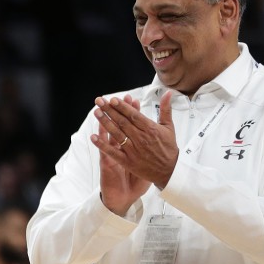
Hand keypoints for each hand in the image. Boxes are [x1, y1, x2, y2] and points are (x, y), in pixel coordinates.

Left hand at [91, 92, 177, 213]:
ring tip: (96, 112)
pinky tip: (93, 137)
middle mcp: (140, 138)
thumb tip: (167, 93)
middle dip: (110, 110)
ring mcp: (133, 150)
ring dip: (105, 123)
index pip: (133, 115)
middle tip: (99, 101)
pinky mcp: (127, 161)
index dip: (122, 107)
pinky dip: (102, 145)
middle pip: (122, 122)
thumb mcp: (169, 127)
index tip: (112, 99)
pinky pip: (113, 152)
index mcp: (150, 129)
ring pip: (116, 134)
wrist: (170, 171)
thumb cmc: (168, 148)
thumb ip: (166, 109)